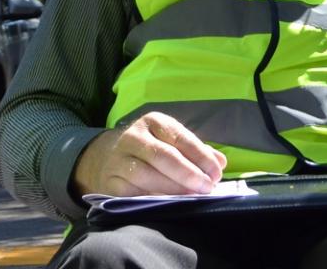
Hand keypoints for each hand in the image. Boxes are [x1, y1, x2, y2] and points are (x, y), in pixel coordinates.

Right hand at [69, 112, 225, 199]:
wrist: (106, 158)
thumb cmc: (150, 149)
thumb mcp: (171, 141)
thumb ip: (196, 151)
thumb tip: (220, 162)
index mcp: (153, 122)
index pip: (180, 137)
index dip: (200, 156)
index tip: (216, 173)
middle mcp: (134, 137)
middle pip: (163, 156)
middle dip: (188, 174)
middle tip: (206, 188)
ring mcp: (119, 160)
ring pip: (147, 175)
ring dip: (173, 189)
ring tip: (191, 198)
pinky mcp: (111, 183)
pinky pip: (133, 193)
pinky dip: (152, 200)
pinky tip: (168, 205)